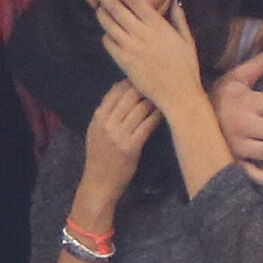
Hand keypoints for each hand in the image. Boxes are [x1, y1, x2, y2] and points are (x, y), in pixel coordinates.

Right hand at [77, 80, 158, 207]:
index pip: (114, 92)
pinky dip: (157, 116)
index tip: (145, 78)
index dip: (131, 82)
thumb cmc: (100, 158)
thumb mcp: (95, 133)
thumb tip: (120, 93)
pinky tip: (166, 112)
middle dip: (146, 88)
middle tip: (161, 83)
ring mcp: (118, 135)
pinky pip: (147, 125)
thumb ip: (106, 115)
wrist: (99, 184)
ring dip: (154, 100)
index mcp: (97, 118)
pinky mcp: (130, 147)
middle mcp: (106, 123)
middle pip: (129, 96)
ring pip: (140, 108)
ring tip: (167, 95)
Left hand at [95, 0, 205, 116]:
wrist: (179, 95)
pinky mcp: (124, 62)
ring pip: (108, 24)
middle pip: (117, 8)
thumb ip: (180, 20)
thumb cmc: (186, 68)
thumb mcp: (188, 41)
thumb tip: (176, 2)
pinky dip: (106, 35)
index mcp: (158, 26)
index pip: (134, 0)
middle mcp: (143, 34)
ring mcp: (131, 48)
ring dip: (102, 13)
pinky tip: (108, 33)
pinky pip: (108, 43)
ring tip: (100, 8)